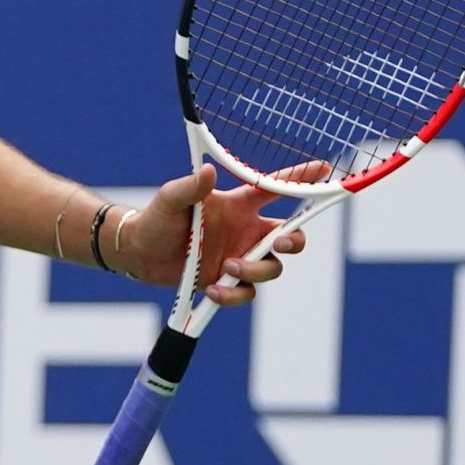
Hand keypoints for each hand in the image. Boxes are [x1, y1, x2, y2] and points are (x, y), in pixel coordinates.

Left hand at [115, 161, 327, 304]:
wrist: (140, 253)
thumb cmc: (158, 218)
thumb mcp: (171, 199)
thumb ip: (190, 187)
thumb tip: (209, 172)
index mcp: (238, 205)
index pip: (275, 189)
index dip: (301, 180)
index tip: (324, 170)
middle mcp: (245, 231)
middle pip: (290, 236)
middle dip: (295, 241)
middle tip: (279, 243)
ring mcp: (239, 257)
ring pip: (272, 268)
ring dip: (255, 271)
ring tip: (226, 268)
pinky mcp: (228, 282)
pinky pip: (247, 293)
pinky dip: (234, 295)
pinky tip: (214, 290)